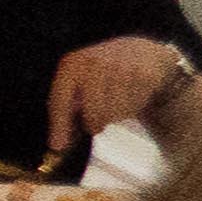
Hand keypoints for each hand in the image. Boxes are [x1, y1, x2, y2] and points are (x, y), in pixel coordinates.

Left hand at [47, 35, 194, 157]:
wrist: (142, 53)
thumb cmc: (103, 75)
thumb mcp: (80, 82)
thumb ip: (67, 109)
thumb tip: (59, 143)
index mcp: (72, 64)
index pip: (60, 100)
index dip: (59, 126)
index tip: (57, 147)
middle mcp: (94, 62)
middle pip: (91, 112)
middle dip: (93, 124)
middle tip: (96, 126)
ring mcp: (120, 66)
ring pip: (114, 112)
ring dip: (114, 116)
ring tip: (116, 104)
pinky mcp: (144, 74)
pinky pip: (134, 106)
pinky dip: (131, 109)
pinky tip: (131, 97)